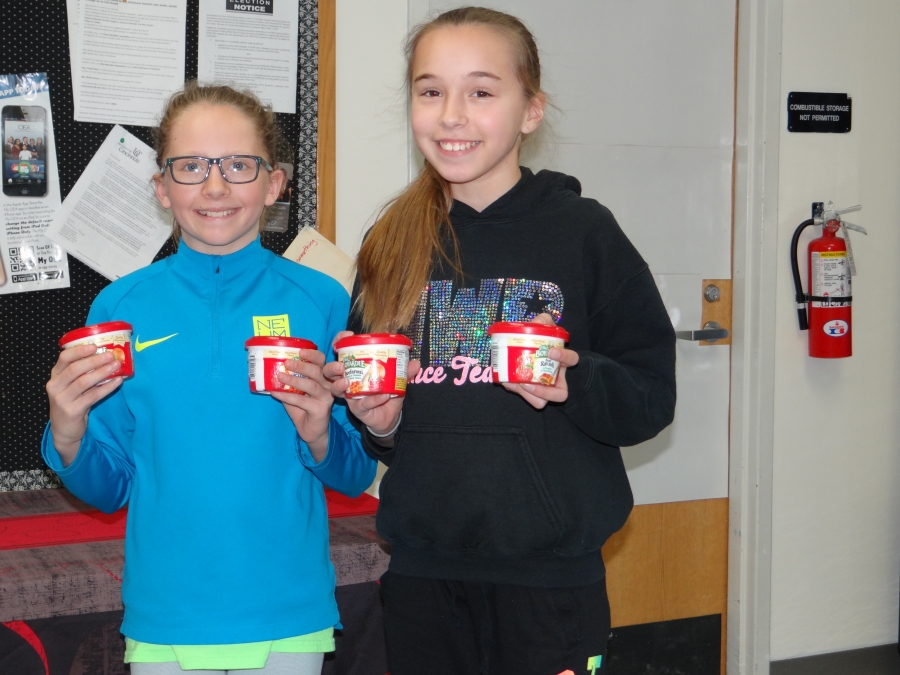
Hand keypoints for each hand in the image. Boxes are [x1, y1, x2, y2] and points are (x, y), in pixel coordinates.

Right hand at [47, 344, 123, 465]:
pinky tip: (118, 382)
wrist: (64, 429)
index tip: (95, 346)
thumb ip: (82, 373)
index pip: (64, 358)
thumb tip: (107, 357)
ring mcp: (62, 399)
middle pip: (75, 369)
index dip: (79, 351)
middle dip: (94, 360)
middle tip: (111, 355)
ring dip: (102, 372)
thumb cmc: (72, 402)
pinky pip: (93, 396)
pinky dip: (107, 388)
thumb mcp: (72, 386)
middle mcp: (55, 386)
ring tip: (117, 366)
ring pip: (84, 382)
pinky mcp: (72, 411)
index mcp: (55, 376)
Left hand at [270, 349, 334, 462]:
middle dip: (303, 365)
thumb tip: (272, 366)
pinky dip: (288, 396)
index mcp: (323, 376)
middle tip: (288, 362)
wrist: (311, 430)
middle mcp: (328, 384)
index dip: (313, 355)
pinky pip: (303, 401)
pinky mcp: (322, 409)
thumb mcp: (295, 389)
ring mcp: (326, 396)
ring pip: (311, 385)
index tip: (300, 351)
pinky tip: (276, 393)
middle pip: (318, 371)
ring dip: (294, 380)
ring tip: (280, 376)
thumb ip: (289, 378)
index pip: (321, 361)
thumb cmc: (303, 407)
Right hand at [323, 331, 419, 436]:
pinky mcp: (357, 409)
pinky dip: (373, 399)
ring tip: (347, 380)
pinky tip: (383, 396)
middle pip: (330, 371)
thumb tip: (416, 363)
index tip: (347, 335)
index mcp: (356, 367)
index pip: (342, 351)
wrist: (390, 416)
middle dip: (332, 367)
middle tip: (341, 365)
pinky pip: (362, 404)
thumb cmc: (387, 392)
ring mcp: (351, 395)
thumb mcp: (397, 379)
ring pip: (336, 389)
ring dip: (340, 384)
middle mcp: (348, 380)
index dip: (340, 341)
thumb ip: (405, 372)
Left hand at [502, 313, 578, 408]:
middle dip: (543, 392)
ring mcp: (544, 389)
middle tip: (526, 382)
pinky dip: (515, 391)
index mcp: (563, 361)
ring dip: (527, 395)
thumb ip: (542, 322)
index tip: (550, 351)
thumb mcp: (542, 328)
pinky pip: (526, 398)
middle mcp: (556, 379)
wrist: (524, 348)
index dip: (564, 357)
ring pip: (541, 402)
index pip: (572, 360)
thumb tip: (539, 321)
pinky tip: (505, 381)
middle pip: (559, 395)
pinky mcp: (529, 392)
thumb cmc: (539, 340)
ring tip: (513, 383)